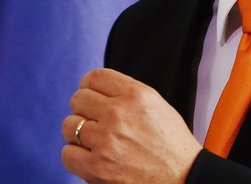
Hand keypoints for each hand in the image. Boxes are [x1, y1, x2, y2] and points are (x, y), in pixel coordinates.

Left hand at [61, 68, 202, 182]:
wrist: (182, 178)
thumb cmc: (173, 146)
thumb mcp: (159, 107)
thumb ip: (129, 95)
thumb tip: (100, 92)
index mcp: (137, 95)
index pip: (95, 77)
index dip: (89, 86)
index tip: (90, 94)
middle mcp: (119, 114)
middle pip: (78, 99)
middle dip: (84, 109)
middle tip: (94, 121)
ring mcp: (105, 140)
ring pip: (70, 125)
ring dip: (79, 133)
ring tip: (96, 141)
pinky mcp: (95, 166)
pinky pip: (67, 153)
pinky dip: (76, 155)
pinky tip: (92, 156)